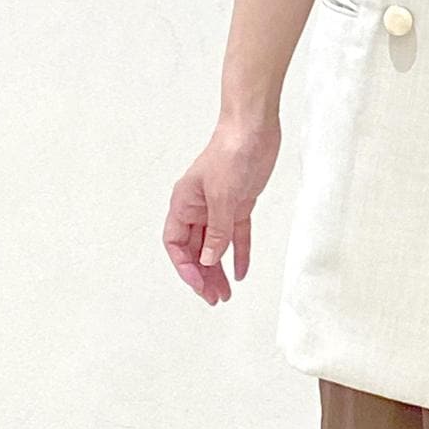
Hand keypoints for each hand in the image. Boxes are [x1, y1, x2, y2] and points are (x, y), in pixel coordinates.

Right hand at [163, 116, 280, 305]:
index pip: (175, 243)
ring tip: (226, 293)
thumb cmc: (230, 153)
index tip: (199, 284)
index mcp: (183, 203)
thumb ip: (216, 230)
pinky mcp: (238, 204)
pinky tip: (241, 272)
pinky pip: (235, 235)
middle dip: (203, 275)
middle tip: (215, 298)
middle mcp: (197, 208)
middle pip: (195, 249)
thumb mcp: (222, 196)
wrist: (253, 130)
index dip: (185, 266)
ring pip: (214, 246)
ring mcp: (218, 207)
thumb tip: (208, 259)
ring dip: (218, 269)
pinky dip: (238, 253)